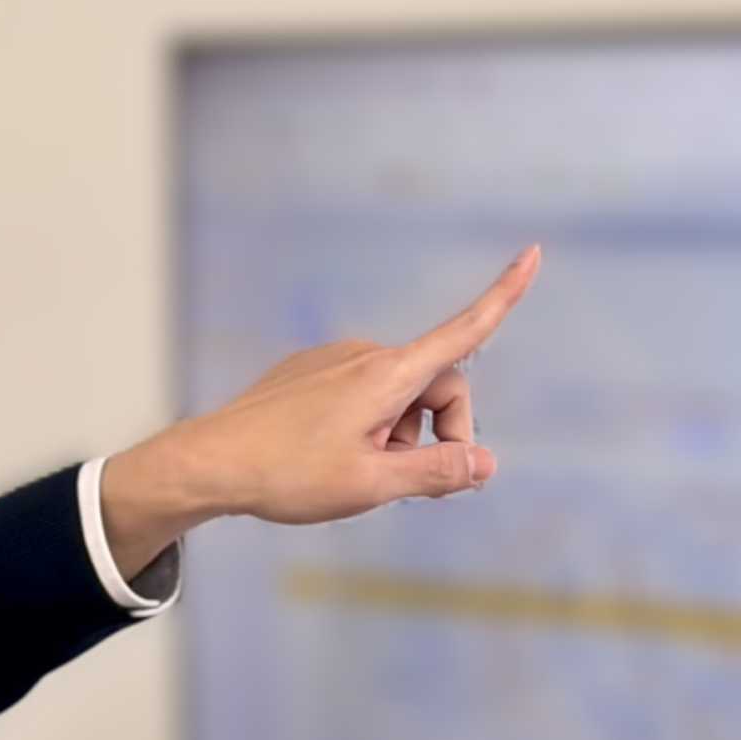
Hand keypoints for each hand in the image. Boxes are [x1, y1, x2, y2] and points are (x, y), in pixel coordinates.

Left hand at [99, 246, 541, 580]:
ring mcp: (330, 361)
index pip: (463, 331)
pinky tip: (325, 456)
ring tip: (352, 470)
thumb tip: (485, 462)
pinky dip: (365, 427)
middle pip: (436, 387)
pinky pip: (360, 396)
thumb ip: (437, 473)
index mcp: (386, 374)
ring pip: (396, 398)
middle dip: (437, 433)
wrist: (206, 464)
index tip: (534, 254)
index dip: (505, 295)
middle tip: (405, 482)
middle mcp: (362, 355)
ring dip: (396, 436)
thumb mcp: (372, 485)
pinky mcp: (307, 373)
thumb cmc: (285, 475)